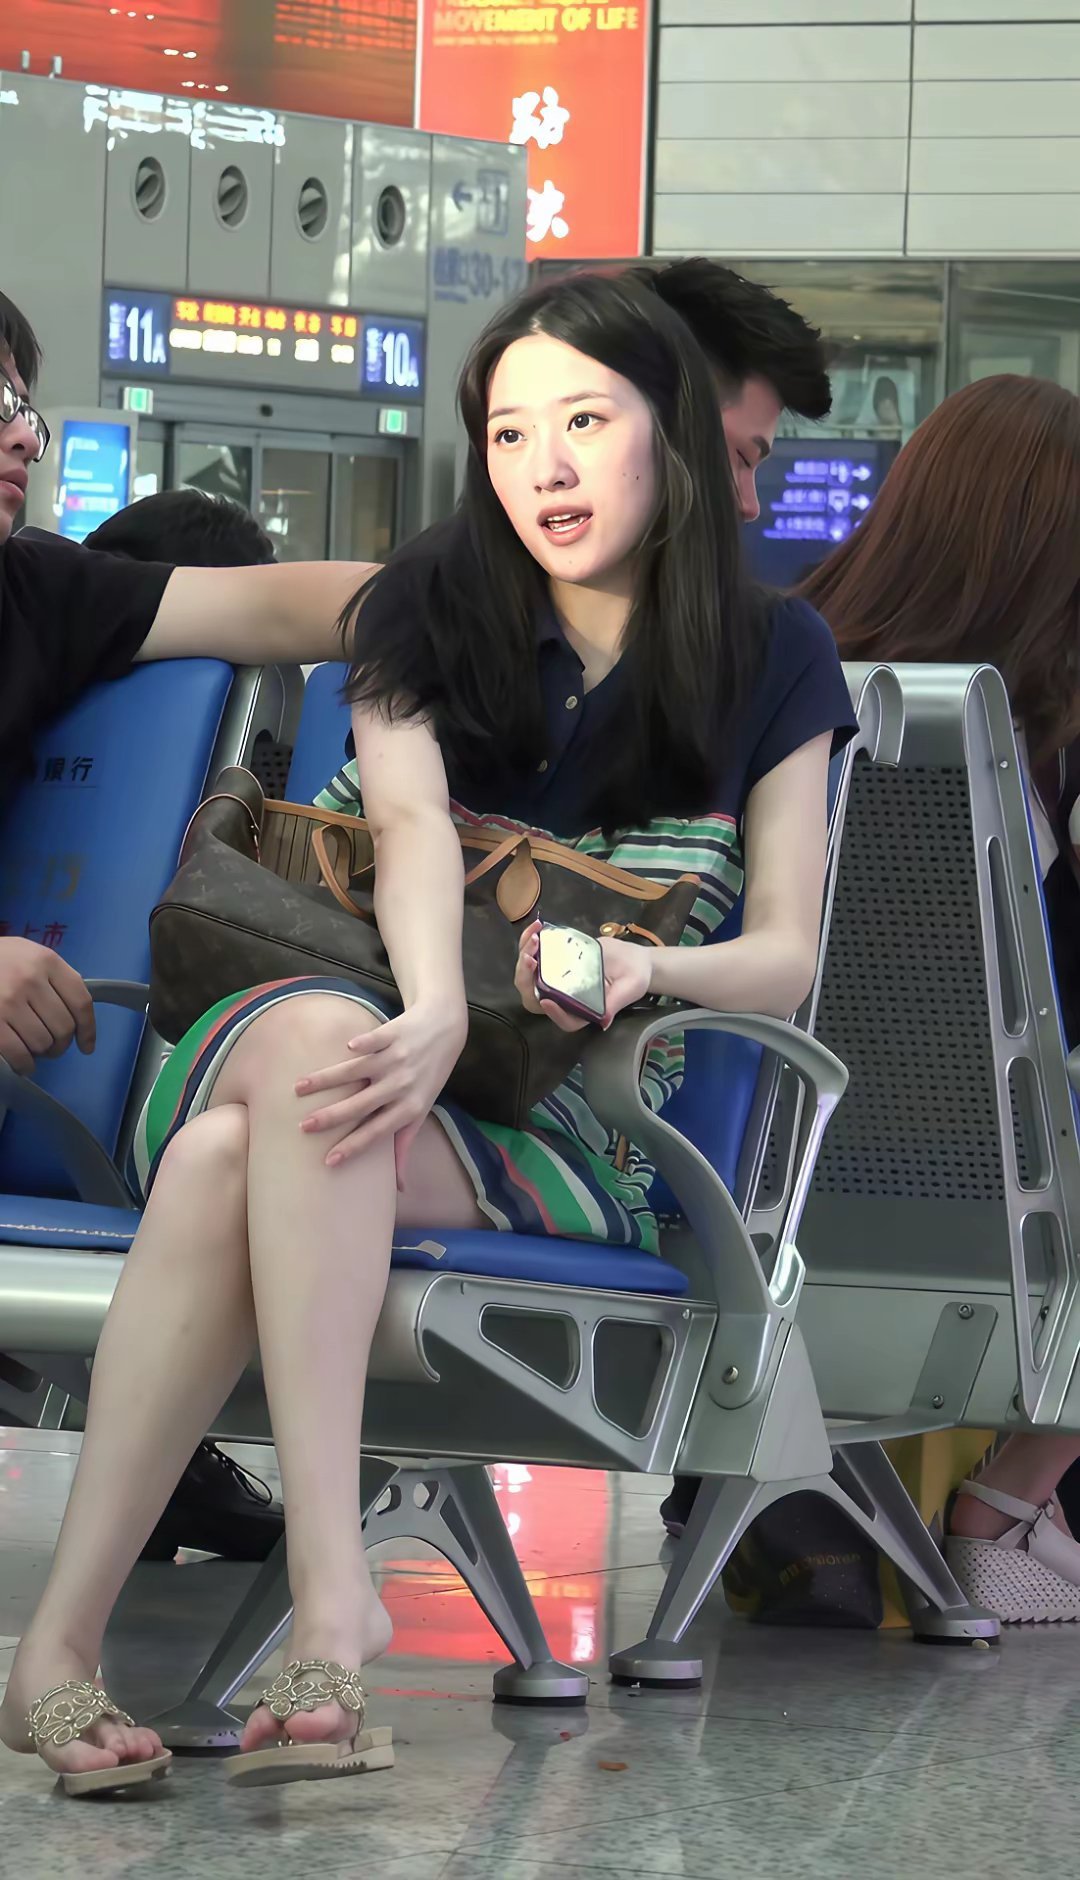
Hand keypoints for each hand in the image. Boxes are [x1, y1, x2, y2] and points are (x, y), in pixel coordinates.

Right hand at [0, 938, 95, 1074]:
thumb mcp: (29, 954)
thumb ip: (55, 976)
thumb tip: (77, 1010)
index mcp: (46, 961)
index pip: (80, 1001)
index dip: (88, 1029)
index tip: (86, 1046)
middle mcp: (30, 980)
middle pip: (64, 1027)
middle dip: (61, 1044)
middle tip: (52, 1046)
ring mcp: (8, 1002)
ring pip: (43, 1043)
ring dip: (41, 1052)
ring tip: (32, 1047)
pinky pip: (19, 1054)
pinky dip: (25, 1065)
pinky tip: (23, 1063)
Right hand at [294, 1000, 467, 1186]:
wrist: (445, 1030)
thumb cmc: (429, 1076)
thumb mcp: (421, 1110)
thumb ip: (405, 1145)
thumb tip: (400, 1187)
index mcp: (409, 1108)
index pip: (376, 1132)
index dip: (353, 1146)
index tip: (328, 1160)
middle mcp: (402, 1085)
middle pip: (362, 1104)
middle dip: (332, 1116)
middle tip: (304, 1126)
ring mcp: (397, 1059)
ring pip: (358, 1071)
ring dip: (328, 1079)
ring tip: (299, 1088)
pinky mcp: (394, 1034)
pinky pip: (376, 1040)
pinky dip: (364, 1043)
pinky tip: (347, 1047)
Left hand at [515, 921, 653, 1033]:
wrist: (634, 958)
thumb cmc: (635, 977)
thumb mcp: (630, 988)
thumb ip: (615, 1003)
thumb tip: (604, 1020)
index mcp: (584, 1010)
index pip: (566, 1019)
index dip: (555, 1013)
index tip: (546, 1000)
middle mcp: (567, 998)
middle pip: (538, 997)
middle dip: (527, 979)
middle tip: (529, 958)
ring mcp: (560, 980)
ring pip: (533, 975)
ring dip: (526, 957)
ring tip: (533, 938)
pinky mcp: (559, 962)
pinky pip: (539, 956)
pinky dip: (533, 943)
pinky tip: (537, 928)